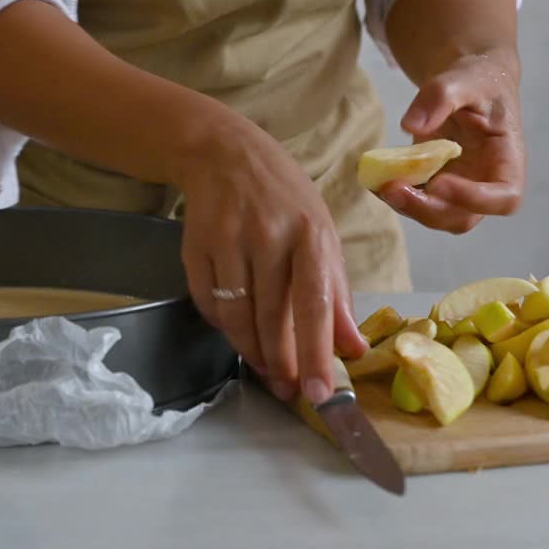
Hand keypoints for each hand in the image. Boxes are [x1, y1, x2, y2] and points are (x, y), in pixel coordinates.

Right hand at [176, 119, 369, 405]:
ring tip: (267, 369)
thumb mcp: (322, 236)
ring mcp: (228, 241)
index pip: (314, 305)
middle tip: (289, 392)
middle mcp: (268, 236)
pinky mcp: (195, 247)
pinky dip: (224, 326)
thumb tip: (353, 349)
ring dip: (251, 351)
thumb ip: (337, 294)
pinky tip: (238, 333)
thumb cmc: (285, 198)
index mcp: (310, 235)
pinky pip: (208, 303)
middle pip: (271, 317)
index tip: (318, 394)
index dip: (315, 354)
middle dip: (281, 364)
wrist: (226, 154)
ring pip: (236, 316)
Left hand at [379, 50, 525, 233]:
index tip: (440, 182)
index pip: (505, 197)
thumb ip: (441, 96)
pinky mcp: (435, 186)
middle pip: (463, 217)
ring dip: (407, 206)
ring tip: (380, 183)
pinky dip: (395, 195)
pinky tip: (376, 178)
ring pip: (437, 216)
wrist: (467, 85)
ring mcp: (459, 189)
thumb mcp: (464, 79)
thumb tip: (410, 125)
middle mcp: (485, 183)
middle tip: (393, 189)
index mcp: (508, 160)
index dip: (474, 199)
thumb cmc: (477, 81)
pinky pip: (416, 200)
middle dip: (427, 210)